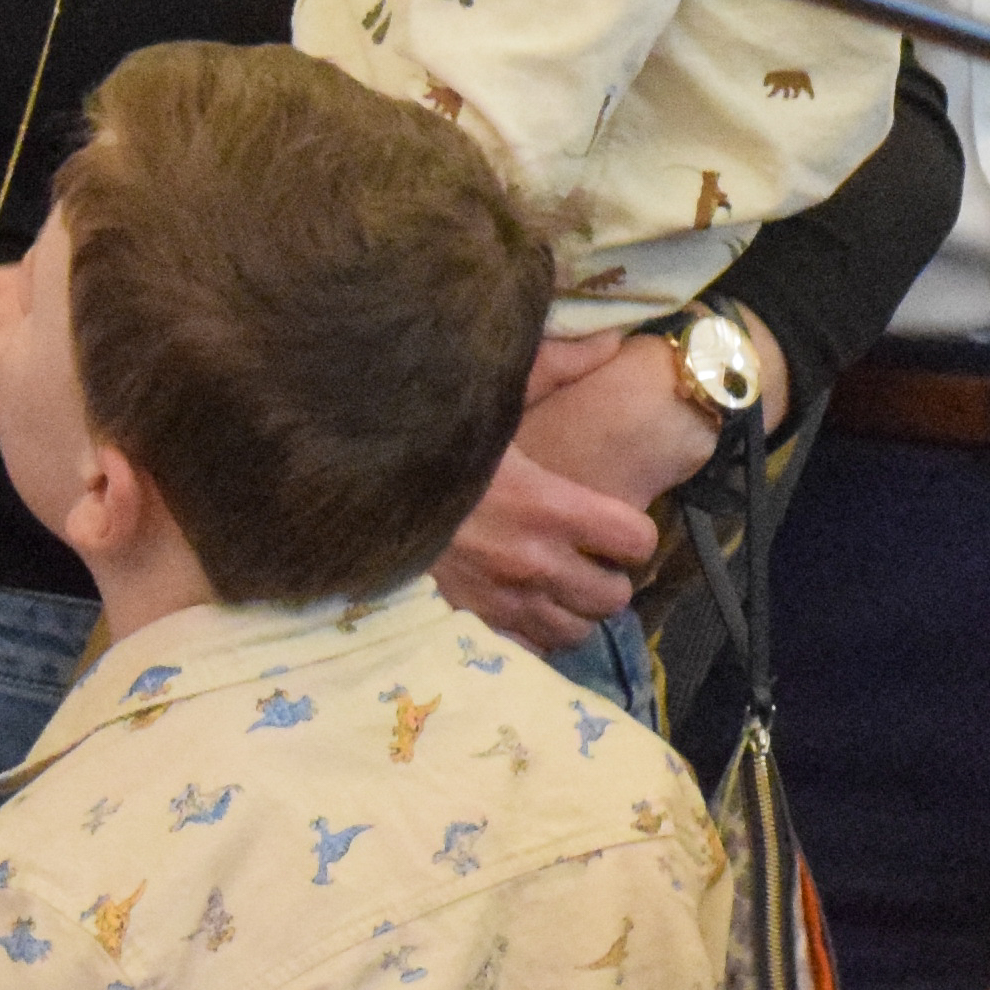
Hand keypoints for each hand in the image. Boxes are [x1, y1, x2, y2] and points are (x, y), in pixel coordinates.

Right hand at [430, 335, 705, 646]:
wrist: (352, 485)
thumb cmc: (428, 434)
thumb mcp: (495, 391)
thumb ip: (559, 366)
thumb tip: (611, 341)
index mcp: (550, 505)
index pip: (635, 540)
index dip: (637, 532)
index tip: (623, 523)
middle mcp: (534, 561)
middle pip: (613, 597)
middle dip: (612, 578)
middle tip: (596, 560)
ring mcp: (500, 599)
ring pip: (574, 632)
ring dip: (576, 610)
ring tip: (564, 587)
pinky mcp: (466, 620)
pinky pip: (524, 648)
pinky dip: (532, 632)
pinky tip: (523, 606)